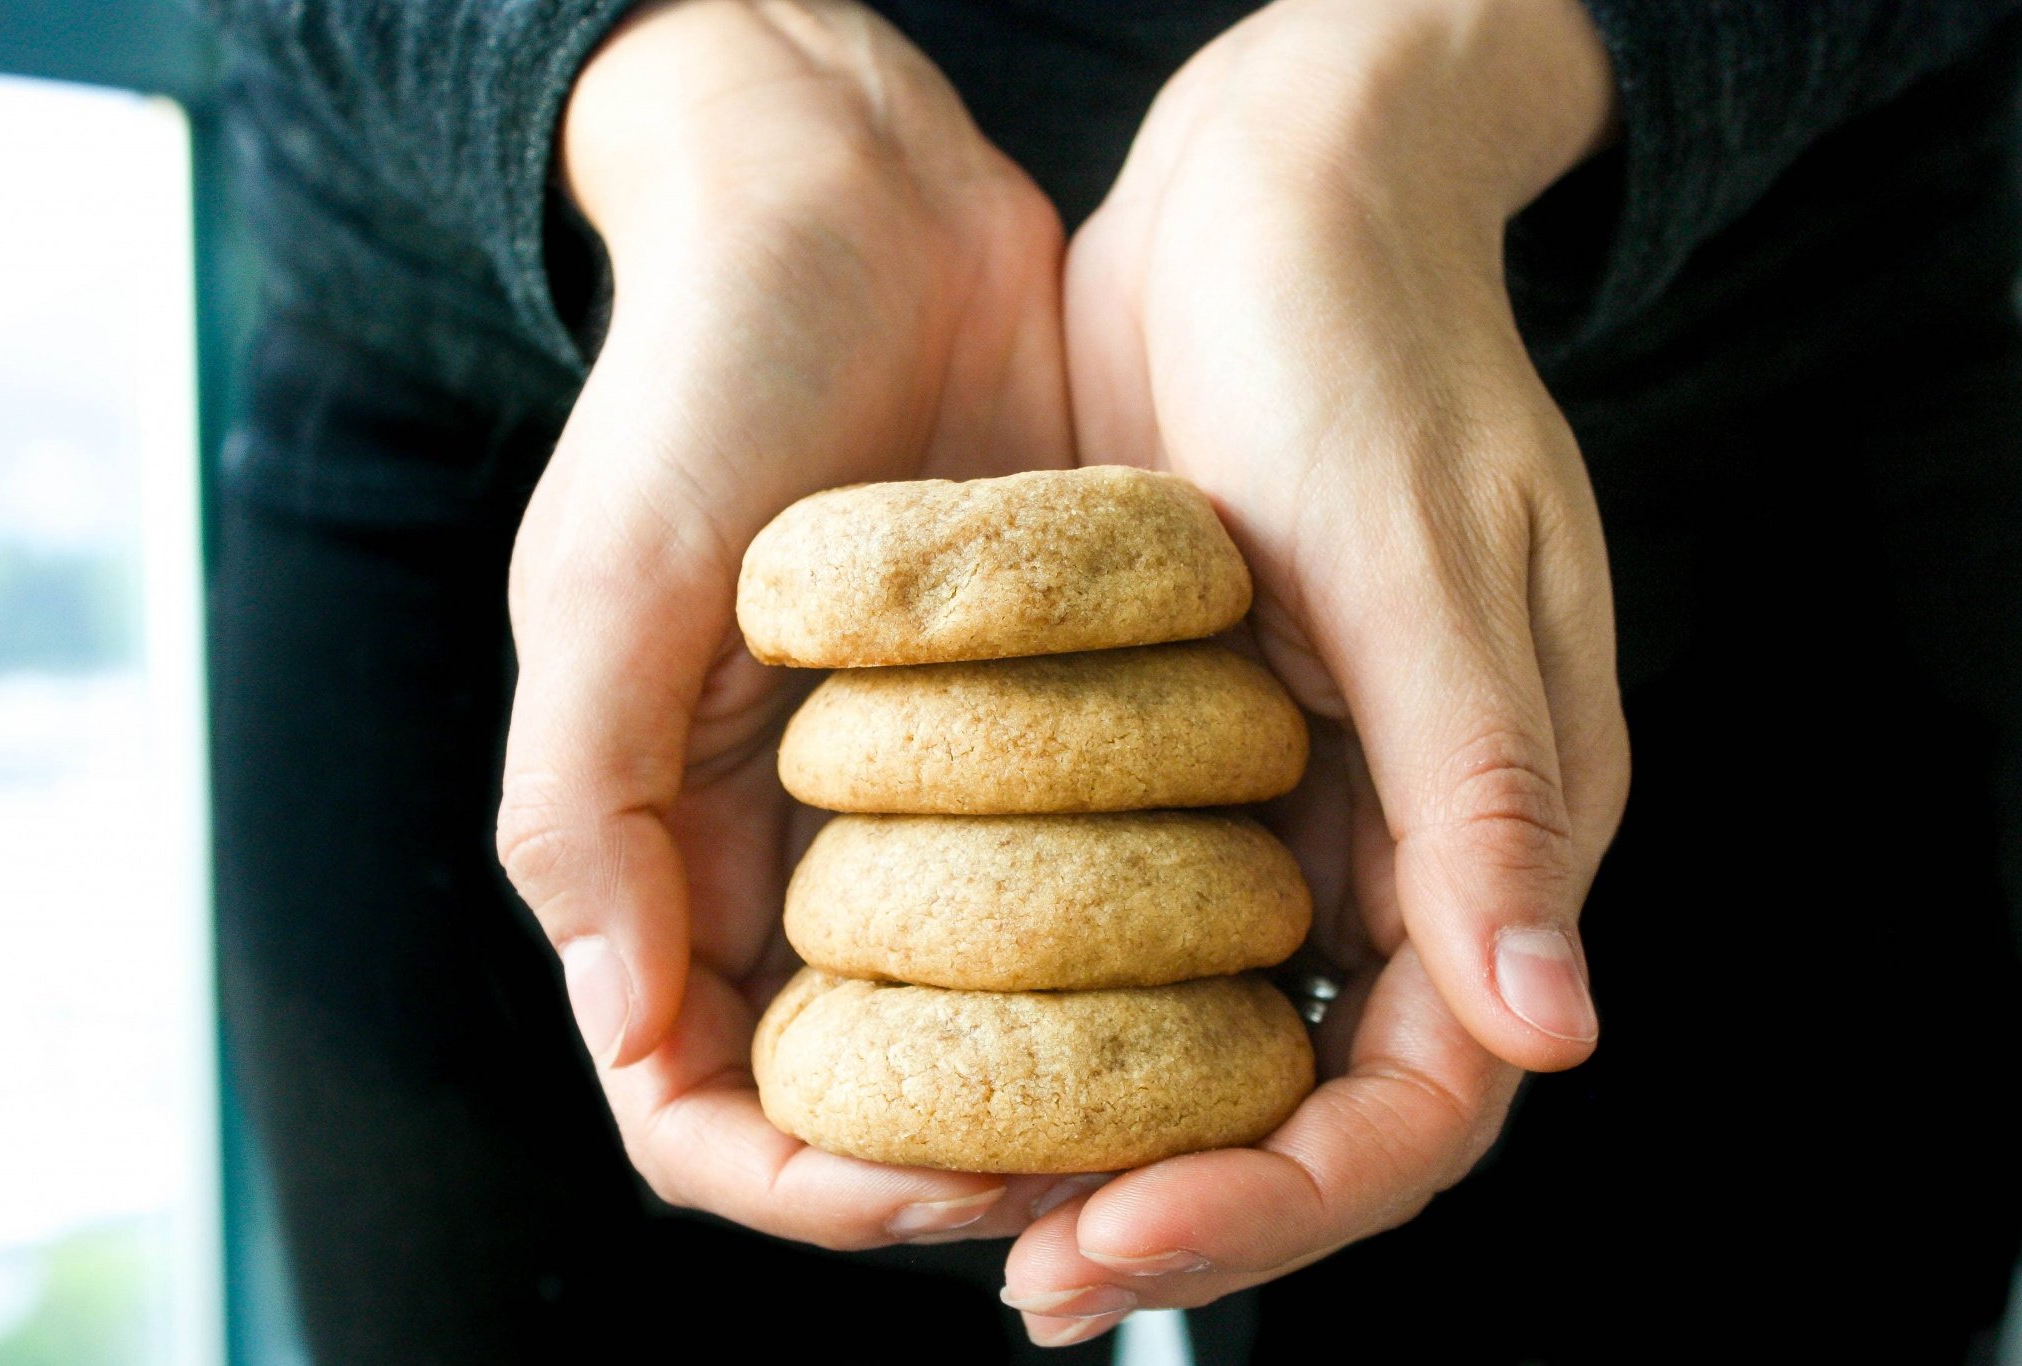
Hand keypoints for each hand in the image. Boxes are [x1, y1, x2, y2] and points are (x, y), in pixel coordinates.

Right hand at [497, 0, 1080, 1247]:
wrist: (854, 210)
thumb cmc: (702, 379)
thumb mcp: (607, 583)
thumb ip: (589, 809)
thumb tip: (631, 1032)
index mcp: (669, 848)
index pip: (707, 1104)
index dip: (803, 1180)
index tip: (924, 1183)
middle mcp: (798, 857)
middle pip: (864, 1099)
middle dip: (953, 1171)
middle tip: (1088, 1180)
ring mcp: (923, 807)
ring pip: (992, 1029)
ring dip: (1067, 1097)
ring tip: (1171, 1109)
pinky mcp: (1035, 736)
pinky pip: (1089, 890)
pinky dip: (1138, 960)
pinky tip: (1217, 972)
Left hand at [1003, 0, 1627, 1343]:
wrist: (1271, 190)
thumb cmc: (1362, 344)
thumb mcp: (1415, 563)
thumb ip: (1484, 796)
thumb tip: (1555, 1028)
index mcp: (1502, 820)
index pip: (1422, 1093)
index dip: (1284, 1201)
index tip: (1117, 1243)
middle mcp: (1408, 838)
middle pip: (1313, 1095)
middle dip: (1181, 1198)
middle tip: (1024, 1270)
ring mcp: (1303, 799)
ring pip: (1219, 1027)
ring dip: (1110, 1124)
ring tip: (970, 1200)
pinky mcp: (1203, 745)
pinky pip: (1142, 917)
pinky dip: (1065, 998)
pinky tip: (959, 1038)